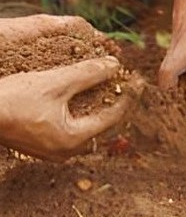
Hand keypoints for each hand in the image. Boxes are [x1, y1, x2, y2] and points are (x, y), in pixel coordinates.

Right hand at [0, 16, 134, 159]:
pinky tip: (84, 90)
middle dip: (117, 100)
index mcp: (71, 140)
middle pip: (103, 124)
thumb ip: (89, 73)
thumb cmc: (16, 100)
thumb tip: (115, 65)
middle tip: (127, 79)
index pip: (113, 117)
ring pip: (88, 125)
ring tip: (108, 81)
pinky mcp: (43, 142)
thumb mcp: (57, 82)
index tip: (138, 77)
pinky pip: (73, 126)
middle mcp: (64, 151)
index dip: (129, 95)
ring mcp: (53, 149)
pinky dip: (84, 108)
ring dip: (100, 103)